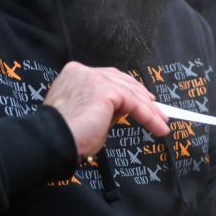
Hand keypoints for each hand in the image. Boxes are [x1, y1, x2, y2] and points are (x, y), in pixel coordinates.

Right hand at [42, 62, 168, 158]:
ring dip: (150, 110)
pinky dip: (148, 115)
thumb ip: (105, 107)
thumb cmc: (66, 136)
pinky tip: (157, 126)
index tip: (146, 101)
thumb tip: (126, 108)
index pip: (110, 79)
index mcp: (75, 75)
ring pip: (131, 92)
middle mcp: (84, 72)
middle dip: (144, 99)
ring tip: (161, 124)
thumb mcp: (88, 115)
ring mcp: (94, 78)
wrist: (53, 142)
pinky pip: (134, 102)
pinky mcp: (105, 89)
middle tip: (159, 114)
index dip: (130, 90)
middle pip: (123, 82)